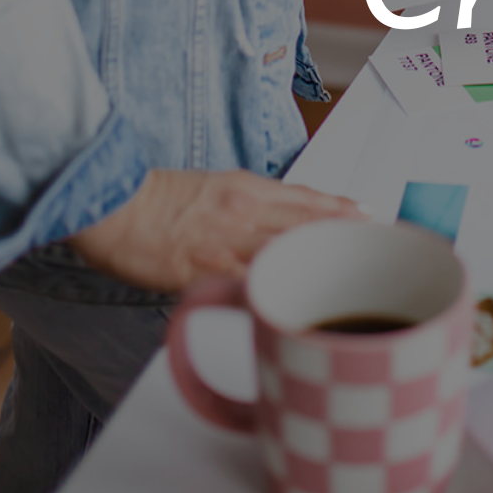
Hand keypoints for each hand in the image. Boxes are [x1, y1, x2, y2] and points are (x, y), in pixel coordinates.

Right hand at [68, 168, 362, 291]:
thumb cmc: (154, 200)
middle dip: (345, 238)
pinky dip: (277, 293)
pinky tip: (300, 304)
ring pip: (290, 253)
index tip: (368, 216)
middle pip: (309, 226)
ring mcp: (230, 245)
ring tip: (357, 274)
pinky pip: (252, 286)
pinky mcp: (209, 275)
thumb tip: (272, 224)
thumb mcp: (211, 189)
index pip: (306, 199)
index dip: (340, 209)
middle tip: (379, 248)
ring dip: (323, 263)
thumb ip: (245, 206)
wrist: (113, 208)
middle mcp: (246, 213)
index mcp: (247, 189)